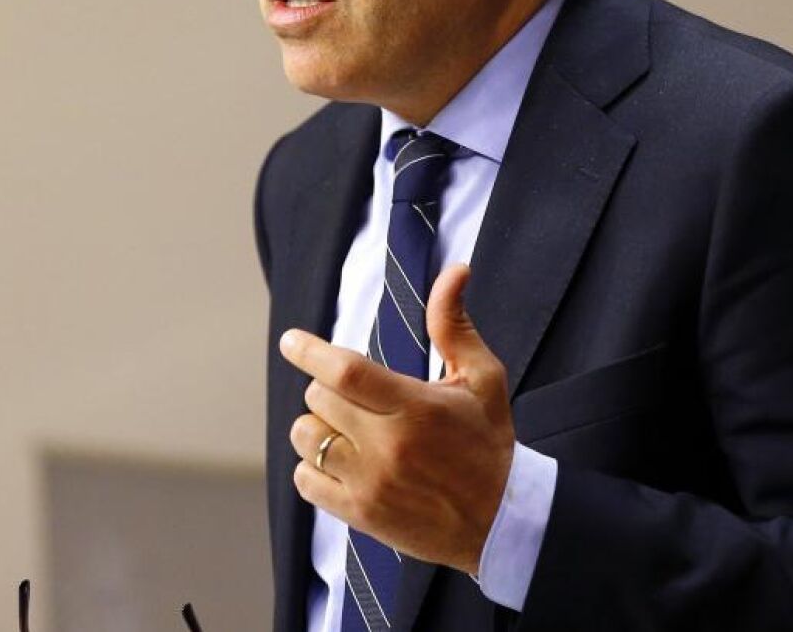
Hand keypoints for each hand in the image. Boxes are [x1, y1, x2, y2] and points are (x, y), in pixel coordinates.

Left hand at [281, 263, 514, 574]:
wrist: (501, 522)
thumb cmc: (488, 442)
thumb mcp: (482, 379)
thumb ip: (454, 324)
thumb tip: (456, 270)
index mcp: (416, 408)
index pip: (344, 372)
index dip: (309, 351)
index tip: (291, 340)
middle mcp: (389, 447)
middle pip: (320, 398)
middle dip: (328, 388)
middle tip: (356, 395)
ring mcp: (370, 484)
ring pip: (306, 436)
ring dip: (318, 426)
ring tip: (349, 428)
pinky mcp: (358, 514)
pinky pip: (304, 478)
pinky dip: (313, 466)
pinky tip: (343, 461)